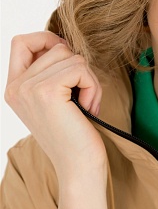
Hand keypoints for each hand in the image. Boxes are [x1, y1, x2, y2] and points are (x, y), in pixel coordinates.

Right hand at [5, 31, 106, 180]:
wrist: (79, 167)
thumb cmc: (74, 136)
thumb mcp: (56, 101)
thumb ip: (51, 73)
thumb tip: (64, 43)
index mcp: (13, 88)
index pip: (21, 42)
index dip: (47, 40)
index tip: (69, 62)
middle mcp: (15, 87)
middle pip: (55, 47)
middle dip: (79, 69)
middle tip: (84, 98)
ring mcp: (28, 88)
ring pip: (70, 56)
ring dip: (89, 80)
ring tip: (86, 105)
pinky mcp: (46, 91)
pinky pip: (80, 68)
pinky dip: (92, 87)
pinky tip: (88, 109)